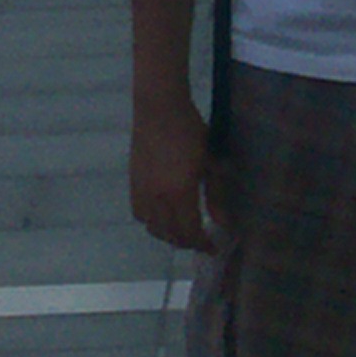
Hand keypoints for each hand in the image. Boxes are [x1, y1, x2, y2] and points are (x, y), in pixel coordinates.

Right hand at [130, 93, 215, 250]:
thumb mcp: (210, 162)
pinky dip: (151, 221)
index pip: (190, 232)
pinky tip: (162, 214)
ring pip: (153, 228)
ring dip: (168, 234)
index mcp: (180, 193)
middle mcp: (158, 198)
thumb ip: (216, 195)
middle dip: (187, 243)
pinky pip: (139, 214)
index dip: (203, 244)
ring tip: (181, 229)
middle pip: (170, 235)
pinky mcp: (132, 183)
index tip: (214, 247)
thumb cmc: (190, 131)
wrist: (159, 109)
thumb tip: (222, 222)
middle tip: (201, 239)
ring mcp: (142, 192)